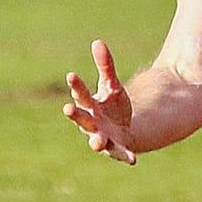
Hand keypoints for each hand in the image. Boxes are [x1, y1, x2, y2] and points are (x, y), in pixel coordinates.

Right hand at [63, 39, 137, 163]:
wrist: (123, 126)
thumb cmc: (112, 104)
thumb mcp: (112, 84)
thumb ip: (105, 65)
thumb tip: (98, 41)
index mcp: (87, 105)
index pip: (80, 93)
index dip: (76, 85)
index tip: (72, 74)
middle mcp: (90, 123)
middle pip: (81, 118)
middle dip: (75, 114)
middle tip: (68, 108)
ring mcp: (102, 136)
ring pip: (96, 140)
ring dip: (95, 141)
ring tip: (96, 141)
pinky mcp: (116, 147)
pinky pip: (119, 153)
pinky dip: (125, 156)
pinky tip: (133, 160)